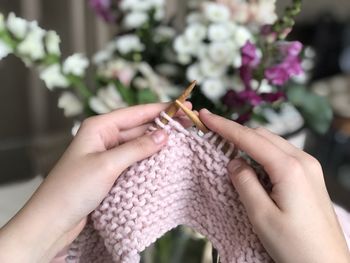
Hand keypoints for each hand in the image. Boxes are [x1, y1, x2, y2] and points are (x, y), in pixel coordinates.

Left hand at [0, 103, 188, 262]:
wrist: (52, 222)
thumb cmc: (71, 189)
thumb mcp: (107, 165)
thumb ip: (137, 148)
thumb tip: (165, 135)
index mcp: (99, 126)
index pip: (137, 112)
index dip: (162, 109)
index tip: (184, 106)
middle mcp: (104, 137)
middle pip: (139, 127)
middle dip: (164, 125)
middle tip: (189, 122)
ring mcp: (107, 154)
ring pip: (138, 144)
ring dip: (158, 142)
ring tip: (183, 139)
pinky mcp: (110, 170)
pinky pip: (134, 159)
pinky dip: (149, 158)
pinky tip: (165, 158)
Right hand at [199, 109, 349, 262]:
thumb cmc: (295, 246)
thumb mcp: (261, 216)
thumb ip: (244, 183)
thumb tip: (234, 161)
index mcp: (289, 168)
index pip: (249, 138)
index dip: (224, 126)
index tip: (205, 116)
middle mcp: (303, 161)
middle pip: (262, 136)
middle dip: (236, 132)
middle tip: (213, 133)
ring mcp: (309, 167)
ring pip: (272, 144)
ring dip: (249, 143)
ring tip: (228, 149)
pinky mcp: (310, 176)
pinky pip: (281, 155)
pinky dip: (262, 154)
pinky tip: (251, 165)